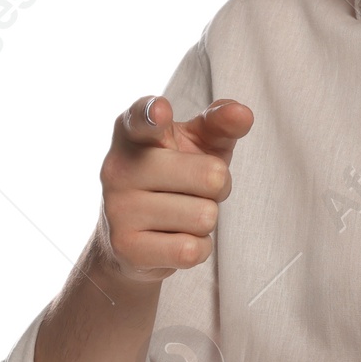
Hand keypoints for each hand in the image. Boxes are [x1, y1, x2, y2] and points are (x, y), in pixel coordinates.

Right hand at [96, 94, 253, 283]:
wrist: (130, 238)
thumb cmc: (174, 177)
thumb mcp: (199, 144)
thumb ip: (220, 123)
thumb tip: (242, 114)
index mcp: (133, 133)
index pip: (143, 118)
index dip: (154, 114)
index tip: (161, 111)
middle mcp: (118, 166)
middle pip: (212, 176)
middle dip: (219, 188)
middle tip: (194, 191)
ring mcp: (118, 208)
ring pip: (205, 216)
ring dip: (206, 220)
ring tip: (180, 215)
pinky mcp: (126, 247)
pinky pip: (191, 250)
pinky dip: (197, 248)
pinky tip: (173, 240)